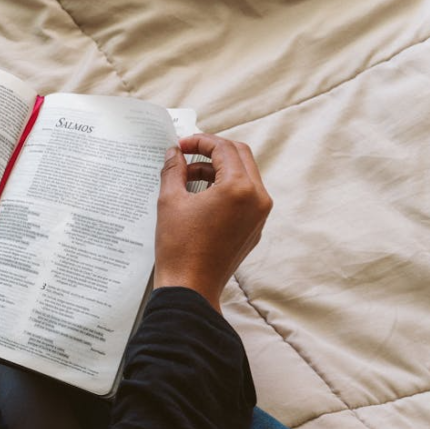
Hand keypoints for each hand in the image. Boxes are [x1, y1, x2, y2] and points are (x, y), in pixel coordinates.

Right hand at [153, 134, 271, 310]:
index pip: (224, 148)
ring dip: (217, 169)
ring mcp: (259, 214)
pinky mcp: (255, 227)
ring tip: (187, 177)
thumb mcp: (170, 201)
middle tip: (187, 153)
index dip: (200, 141)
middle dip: (212, 150)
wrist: (190, 288)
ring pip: (244, 175)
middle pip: (240, 155)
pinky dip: (225, 187)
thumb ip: (173, 169)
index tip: (181, 145)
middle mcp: (257, 198)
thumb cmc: (179, 248)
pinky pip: (245, 196)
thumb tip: (173, 153)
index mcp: (239, 188)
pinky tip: (200, 195)